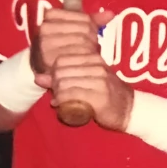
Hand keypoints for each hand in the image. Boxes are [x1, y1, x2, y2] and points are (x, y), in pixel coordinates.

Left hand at [37, 10, 133, 131]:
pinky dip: (62, 102)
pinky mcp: (100, 97)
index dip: (54, 73)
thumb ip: (62, 78)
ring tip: (60, 101)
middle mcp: (97, 66)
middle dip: (54, 85)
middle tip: (57, 94)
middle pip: (60, 71)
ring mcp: (100, 81)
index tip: (57, 84)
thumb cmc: (105, 94)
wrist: (128, 109)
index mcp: (94, 58)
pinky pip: (71, 96)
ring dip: (57, 95)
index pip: (62, 59)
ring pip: (64, 84)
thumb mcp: (85, 81)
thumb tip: (37, 78)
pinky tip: (62, 107)